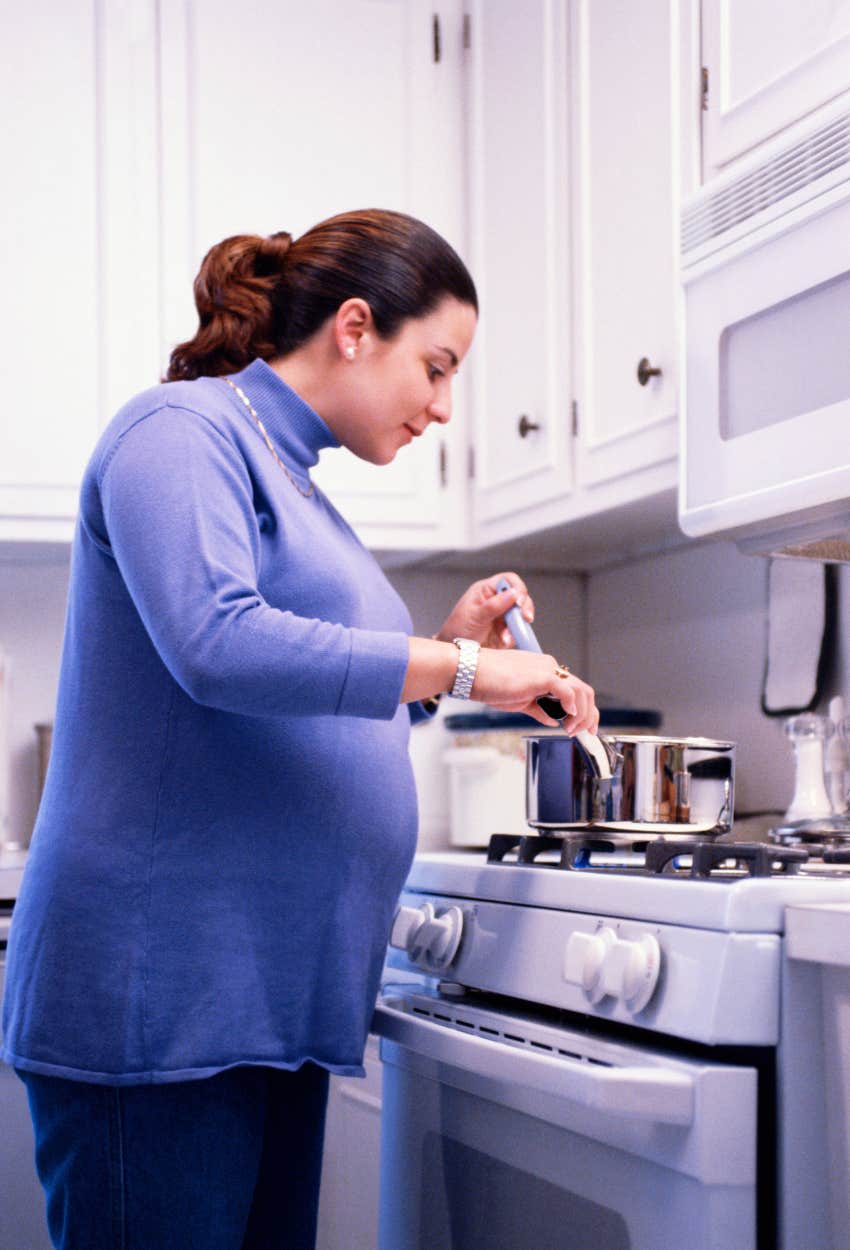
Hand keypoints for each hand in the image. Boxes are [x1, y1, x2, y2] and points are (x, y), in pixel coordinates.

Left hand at [434, 572, 534, 648]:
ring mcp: (504, 615)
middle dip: (524, 608)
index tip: (519, 601)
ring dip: (519, 625)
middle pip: (521, 596)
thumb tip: (512, 593)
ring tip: (506, 635)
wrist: (457, 652)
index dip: (517, 588)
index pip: (508, 580)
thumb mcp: (474, 616)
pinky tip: (504, 640)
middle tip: (524, 618)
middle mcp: (497, 600)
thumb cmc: (457, 630)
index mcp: (486, 590)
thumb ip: (493, 605)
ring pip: (523, 614)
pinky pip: (520, 630)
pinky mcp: (508, 630)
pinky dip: (515, 636)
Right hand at [470, 647, 598, 734]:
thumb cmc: (489, 682)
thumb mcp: (519, 701)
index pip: (575, 690)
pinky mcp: (542, 676)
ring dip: (581, 715)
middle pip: (584, 690)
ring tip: (571, 729)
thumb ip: (538, 709)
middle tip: (584, 733)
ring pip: (581, 692)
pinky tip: (566, 717)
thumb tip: (552, 720)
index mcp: (545, 671)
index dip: (583, 710)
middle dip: (589, 715)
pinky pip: (568, 691)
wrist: (472, 672)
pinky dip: (572, 706)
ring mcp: (548, 670)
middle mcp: (550, 667)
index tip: (582, 727)